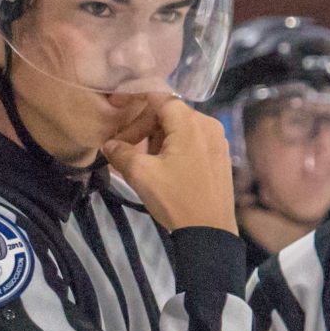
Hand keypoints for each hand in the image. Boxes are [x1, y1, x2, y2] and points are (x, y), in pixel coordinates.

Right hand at [99, 94, 238, 234]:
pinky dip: (174, 147)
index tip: (117, 106)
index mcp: (190, 123)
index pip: (159, 96)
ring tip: (145, 162)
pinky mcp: (220, 157)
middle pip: (169, 112)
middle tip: (125, 148)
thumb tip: (109, 144)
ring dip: (158, 139)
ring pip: (180, 127)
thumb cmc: (176, 200)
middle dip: (144, 126)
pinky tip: (165, 169)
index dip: (135, 97)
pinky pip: (192, 140)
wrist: (210, 233)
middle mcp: (208, 125)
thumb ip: (121, 153)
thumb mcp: (142, 175)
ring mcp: (218, 141)